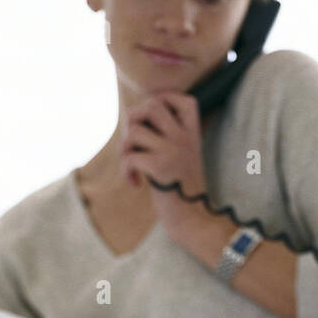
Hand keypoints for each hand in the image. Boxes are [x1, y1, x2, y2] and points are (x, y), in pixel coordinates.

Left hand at [119, 92, 207, 220]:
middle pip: (152, 105)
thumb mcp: (182, 157)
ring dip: (124, 149)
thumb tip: (132, 117)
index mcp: (192, 133)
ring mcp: (173, 151)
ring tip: (131, 165)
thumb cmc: (181, 190)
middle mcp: (185, 138)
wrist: (193, 219)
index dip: (159, 100)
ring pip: (134, 131)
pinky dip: (125, 171)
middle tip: (133, 143)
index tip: (151, 121)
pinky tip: (135, 183)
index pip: (178, 98)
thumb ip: (167, 135)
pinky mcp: (160, 167)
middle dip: (133, 119)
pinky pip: (129, 157)